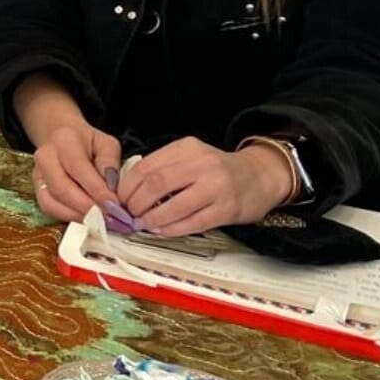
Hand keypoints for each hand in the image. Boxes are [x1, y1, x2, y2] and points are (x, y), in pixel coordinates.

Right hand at [33, 123, 123, 222]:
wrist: (65, 142)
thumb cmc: (88, 144)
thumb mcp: (106, 144)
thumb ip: (110, 163)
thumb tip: (110, 189)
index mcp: (64, 140)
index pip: (78, 167)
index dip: (96, 189)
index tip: (114, 204)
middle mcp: (45, 156)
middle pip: (62, 188)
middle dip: (87, 207)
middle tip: (110, 217)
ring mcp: (38, 175)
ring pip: (52, 202)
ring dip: (78, 215)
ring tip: (101, 220)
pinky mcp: (37, 191)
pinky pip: (50, 209)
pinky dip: (69, 217)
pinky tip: (87, 218)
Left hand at [117, 137, 293, 235]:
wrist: (259, 176)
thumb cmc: (218, 170)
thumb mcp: (191, 157)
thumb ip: (164, 168)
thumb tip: (129, 191)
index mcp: (187, 148)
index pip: (147, 166)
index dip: (128, 186)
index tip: (120, 199)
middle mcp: (202, 163)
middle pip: (156, 184)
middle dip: (136, 203)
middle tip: (129, 214)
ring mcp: (216, 186)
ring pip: (173, 205)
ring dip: (152, 219)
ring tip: (143, 224)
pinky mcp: (226, 209)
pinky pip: (192, 222)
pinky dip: (172, 229)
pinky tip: (162, 231)